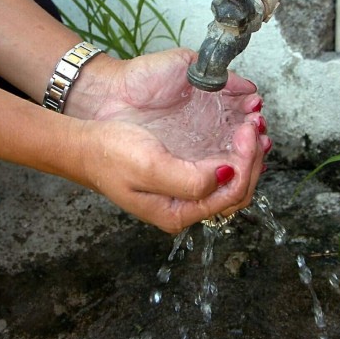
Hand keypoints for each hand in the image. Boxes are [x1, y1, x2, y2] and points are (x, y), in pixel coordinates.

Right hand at [67, 48, 270, 232]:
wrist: (84, 145)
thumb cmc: (109, 154)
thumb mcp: (148, 167)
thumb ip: (190, 180)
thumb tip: (227, 175)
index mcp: (178, 212)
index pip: (231, 194)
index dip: (246, 163)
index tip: (245, 131)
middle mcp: (186, 206)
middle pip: (237, 190)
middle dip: (252, 158)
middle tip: (255, 126)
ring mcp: (186, 190)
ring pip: (232, 178)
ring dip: (248, 153)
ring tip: (253, 126)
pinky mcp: (184, 172)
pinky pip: (220, 166)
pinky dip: (234, 149)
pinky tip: (237, 131)